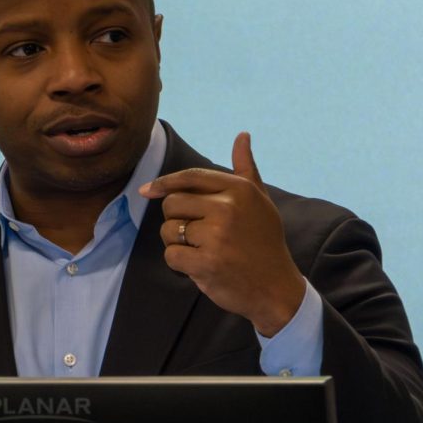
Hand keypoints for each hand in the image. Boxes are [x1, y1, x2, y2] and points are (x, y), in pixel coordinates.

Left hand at [139, 132, 305, 335]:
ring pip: (168, 230)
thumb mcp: (260, 201)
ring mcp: (216, 236)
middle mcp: (227, 208)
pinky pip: (171, 255)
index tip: (146, 190)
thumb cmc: (264, 241)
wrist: (275, 288)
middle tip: (195, 233)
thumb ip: (246, 168)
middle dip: (175, 218)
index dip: (164, 182)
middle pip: (172, 203)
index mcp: (239, 190)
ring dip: (176, 242)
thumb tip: (242, 135)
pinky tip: (200, 265)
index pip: (190, 177)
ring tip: (201, 249)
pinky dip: (180, 263)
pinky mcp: (206, 263)